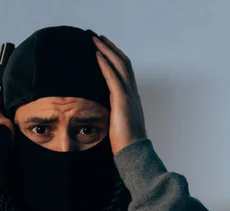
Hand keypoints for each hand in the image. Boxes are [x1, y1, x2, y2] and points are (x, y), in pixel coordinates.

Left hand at [93, 35, 146, 154]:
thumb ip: (111, 115)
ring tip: (95, 40)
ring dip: (107, 50)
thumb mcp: (116, 125)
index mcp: (130, 99)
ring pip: (120, 65)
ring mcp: (129, 96)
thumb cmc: (124, 144)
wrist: (133, 153)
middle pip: (123, 63)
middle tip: (98, 37)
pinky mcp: (122, 101)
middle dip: (110, 48)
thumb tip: (100, 116)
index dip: (114, 58)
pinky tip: (97, 55)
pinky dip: (105, 64)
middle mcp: (132, 93)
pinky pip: (113, 77)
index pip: (124, 72)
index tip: (103, 49)